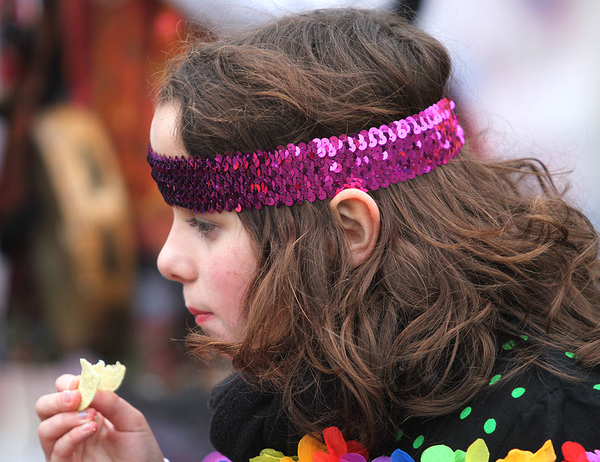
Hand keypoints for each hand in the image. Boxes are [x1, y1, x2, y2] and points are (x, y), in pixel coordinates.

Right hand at [36, 373, 164, 461]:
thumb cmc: (139, 447)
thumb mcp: (131, 420)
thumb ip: (112, 403)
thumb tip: (90, 386)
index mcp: (86, 410)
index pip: (64, 390)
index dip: (68, 383)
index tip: (82, 383)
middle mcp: (71, 427)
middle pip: (44, 407)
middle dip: (56, 400)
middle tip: (76, 398)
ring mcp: (68, 447)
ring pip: (45, 429)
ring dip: (65, 418)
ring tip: (90, 417)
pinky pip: (57, 450)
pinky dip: (71, 436)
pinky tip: (90, 429)